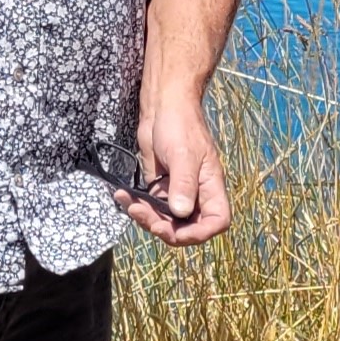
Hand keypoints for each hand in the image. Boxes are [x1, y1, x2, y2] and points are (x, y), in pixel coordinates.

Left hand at [119, 95, 231, 246]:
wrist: (162, 107)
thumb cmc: (180, 124)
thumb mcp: (182, 154)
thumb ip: (183, 184)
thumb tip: (180, 212)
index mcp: (211, 186)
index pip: (217, 221)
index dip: (199, 233)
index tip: (176, 231)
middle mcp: (196, 193)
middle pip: (187, 228)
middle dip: (165, 229)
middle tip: (144, 216)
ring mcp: (177, 192)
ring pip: (166, 221)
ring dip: (146, 218)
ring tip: (129, 204)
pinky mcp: (160, 187)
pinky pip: (150, 207)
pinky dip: (137, 206)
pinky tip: (122, 196)